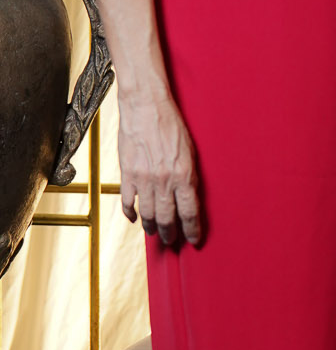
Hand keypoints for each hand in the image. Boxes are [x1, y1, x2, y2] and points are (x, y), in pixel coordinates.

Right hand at [117, 95, 201, 246]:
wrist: (145, 107)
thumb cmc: (171, 125)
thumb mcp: (190, 151)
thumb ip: (189, 176)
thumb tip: (188, 197)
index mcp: (183, 175)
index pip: (189, 212)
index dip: (192, 230)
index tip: (194, 240)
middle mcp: (163, 181)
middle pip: (168, 218)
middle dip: (171, 233)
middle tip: (172, 241)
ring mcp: (143, 179)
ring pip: (148, 213)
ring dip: (152, 227)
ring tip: (155, 233)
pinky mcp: (127, 173)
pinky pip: (128, 201)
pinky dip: (131, 213)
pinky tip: (135, 218)